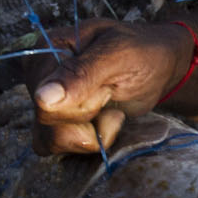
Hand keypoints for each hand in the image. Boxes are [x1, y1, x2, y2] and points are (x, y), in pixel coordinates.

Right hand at [32, 20, 194, 155]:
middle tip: (110, 93)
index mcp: (44, 50)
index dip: (80, 104)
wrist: (160, 67)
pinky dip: (89, 141)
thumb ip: (80, 74)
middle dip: (88, 116)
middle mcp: (38, 77)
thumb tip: (41, 99)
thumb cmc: (142, 52)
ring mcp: (47, 103)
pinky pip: (59, 148)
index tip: (107, 88)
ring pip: (49, 141)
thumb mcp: (118, 55)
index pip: (42, 99)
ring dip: (90, 132)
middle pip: (46, 122)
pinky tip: (105, 121)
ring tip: (110, 107)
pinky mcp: (59, 123)